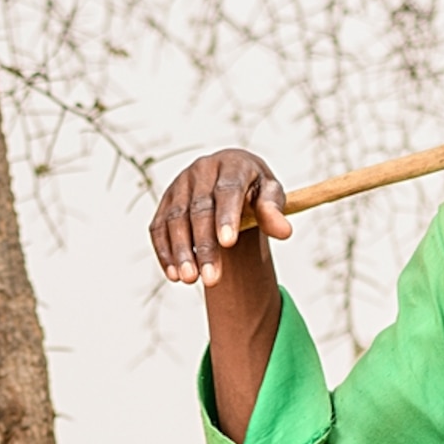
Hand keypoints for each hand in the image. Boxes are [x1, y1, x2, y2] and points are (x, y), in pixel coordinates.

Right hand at [149, 149, 289, 286]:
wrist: (232, 180)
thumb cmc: (255, 191)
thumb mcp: (271, 195)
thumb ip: (274, 211)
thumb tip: (284, 231)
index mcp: (232, 164)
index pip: (228, 190)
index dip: (227, 216)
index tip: (228, 243)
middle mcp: (202, 170)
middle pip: (200, 209)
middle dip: (204, 246)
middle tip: (211, 279)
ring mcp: (180, 185)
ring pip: (175, 219)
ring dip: (181, 252)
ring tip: (190, 280)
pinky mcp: (166, 202)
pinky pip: (159, 227)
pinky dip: (164, 252)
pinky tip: (173, 275)